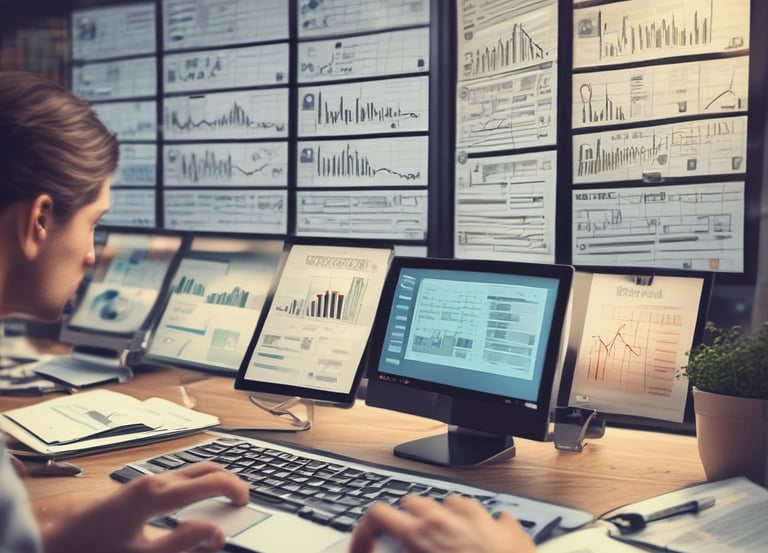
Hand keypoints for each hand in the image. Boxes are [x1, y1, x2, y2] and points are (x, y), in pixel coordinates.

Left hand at [35, 461, 249, 552]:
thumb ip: (184, 543)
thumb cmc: (95, 549)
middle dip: (228, 480)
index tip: (246, 502)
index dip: (235, 489)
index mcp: (159, 494)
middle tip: (241, 500)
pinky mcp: (137, 488)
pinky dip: (195, 486)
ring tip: (222, 501)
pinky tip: (193, 503)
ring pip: (190, 471)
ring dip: (211, 481)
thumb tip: (216, 533)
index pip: (212, 480)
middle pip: (204, 468)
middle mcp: (154, 480)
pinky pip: (176, 479)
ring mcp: (144, 481)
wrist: (53, 540)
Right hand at [350, 494, 535, 552]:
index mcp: (421, 535)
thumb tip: (383, 551)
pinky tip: (485, 543)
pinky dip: (484, 526)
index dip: (365, 532)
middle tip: (406, 542)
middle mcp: (449, 520)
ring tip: (445, 540)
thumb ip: (403, 551)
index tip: (365, 547)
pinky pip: (490, 516)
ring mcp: (480, 520)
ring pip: (452, 502)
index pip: (378, 515)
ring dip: (444, 518)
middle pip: (414, 502)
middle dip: (407, 520)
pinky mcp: (508, 529)